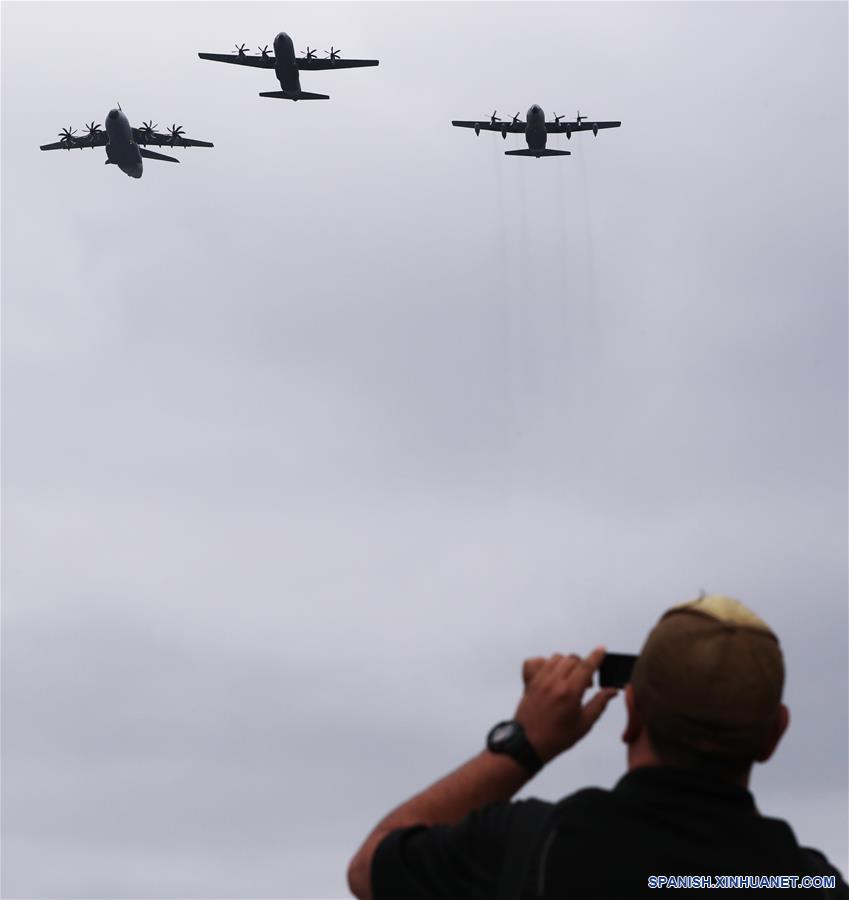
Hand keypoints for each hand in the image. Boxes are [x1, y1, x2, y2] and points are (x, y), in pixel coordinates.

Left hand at [514, 647, 617, 763]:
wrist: (529, 744)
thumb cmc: (558, 737)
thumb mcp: (584, 724)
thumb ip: (599, 703)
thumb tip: (613, 691)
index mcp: (570, 692)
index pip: (586, 666)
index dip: (596, 656)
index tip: (602, 649)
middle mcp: (554, 682)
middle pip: (572, 659)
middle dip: (583, 666)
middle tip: (586, 683)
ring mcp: (539, 680)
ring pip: (556, 658)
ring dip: (566, 664)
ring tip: (569, 680)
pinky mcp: (528, 682)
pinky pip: (535, 661)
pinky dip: (544, 663)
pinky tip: (550, 674)